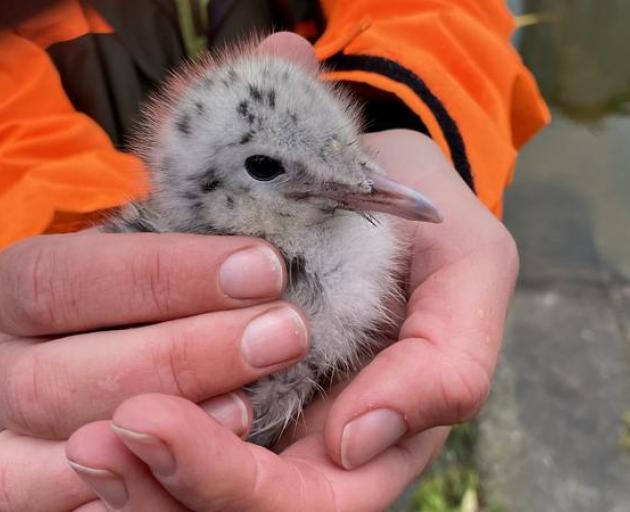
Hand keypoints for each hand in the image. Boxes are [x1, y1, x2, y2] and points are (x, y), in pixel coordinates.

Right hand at [0, 231, 309, 510]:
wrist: (97, 361)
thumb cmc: (138, 305)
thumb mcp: (139, 270)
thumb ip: (173, 264)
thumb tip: (253, 260)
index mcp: (17, 292)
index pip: (64, 278)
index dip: (165, 274)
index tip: (264, 268)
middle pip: (59, 374)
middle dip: (183, 356)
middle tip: (284, 332)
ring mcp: (5, 441)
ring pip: (68, 450)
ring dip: (170, 434)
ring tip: (250, 408)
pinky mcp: (26, 489)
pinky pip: (65, 509)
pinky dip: (138, 495)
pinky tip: (206, 468)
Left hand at [64, 129, 517, 510]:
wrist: (376, 179)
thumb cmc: (428, 225)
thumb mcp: (469, 271)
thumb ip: (446, 361)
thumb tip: (357, 440)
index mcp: (382, 430)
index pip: (310, 501)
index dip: (229, 484)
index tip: (153, 424)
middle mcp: (321, 439)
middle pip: (241, 506)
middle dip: (169, 486)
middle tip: (102, 438)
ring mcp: (273, 411)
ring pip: (199, 487)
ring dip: (138, 477)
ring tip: (88, 439)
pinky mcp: (230, 374)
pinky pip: (182, 428)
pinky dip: (137, 446)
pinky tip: (90, 431)